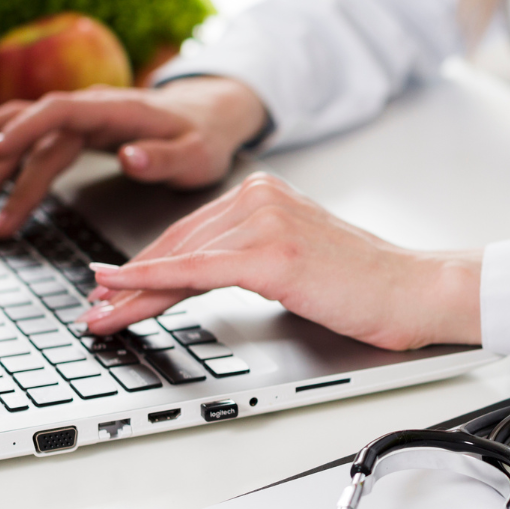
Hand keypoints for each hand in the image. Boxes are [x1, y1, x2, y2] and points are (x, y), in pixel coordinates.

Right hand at [0, 77, 268, 239]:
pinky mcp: (79, 129)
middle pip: (35, 132)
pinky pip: (36, 137)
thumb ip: (163, 158)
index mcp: (115, 109)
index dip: (23, 130)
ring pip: (28, 134)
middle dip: (4, 170)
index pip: (58, 112)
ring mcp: (82, 118)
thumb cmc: (203, 137)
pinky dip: (4, 144)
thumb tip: (128, 158)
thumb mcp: (196, 154)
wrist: (210, 115)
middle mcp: (91, 108)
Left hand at [78, 173, 483, 350]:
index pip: (189, 232)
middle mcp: (260, 197)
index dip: (145, 263)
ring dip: (132, 292)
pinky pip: (197, 271)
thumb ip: (252, 255)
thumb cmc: (367, 284)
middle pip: (176, 245)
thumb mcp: (298, 257)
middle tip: (94, 307)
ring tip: (101, 316)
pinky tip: (124, 291)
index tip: (113, 285)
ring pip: (179, 260)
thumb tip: (202, 278)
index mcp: (265, 192)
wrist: (415, 290)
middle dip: (129, 281)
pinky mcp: (271, 254)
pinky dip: (153, 283)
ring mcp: (265, 222)